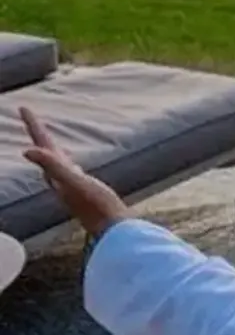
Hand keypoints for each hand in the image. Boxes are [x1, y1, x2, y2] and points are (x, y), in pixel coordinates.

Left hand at [20, 107, 130, 238]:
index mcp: (57, 173)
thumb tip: (26, 151)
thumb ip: (52, 166)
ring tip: (44, 135)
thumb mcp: (74, 182)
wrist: (112, 228)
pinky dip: (64, 158)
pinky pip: (68, 167)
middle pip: (44, 150)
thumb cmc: (96, 204)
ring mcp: (71, 184)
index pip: (41, 144)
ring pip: (54, 160)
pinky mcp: (82, 188)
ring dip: (48, 146)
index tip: (23, 107)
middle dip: (37, 132)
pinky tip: (70, 161)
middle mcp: (60, 178)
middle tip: (30, 116)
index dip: (33, 125)